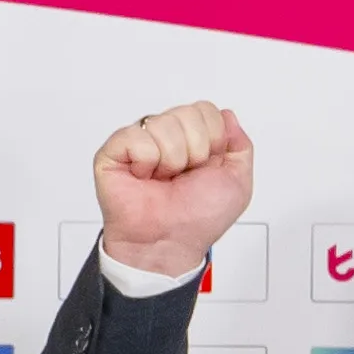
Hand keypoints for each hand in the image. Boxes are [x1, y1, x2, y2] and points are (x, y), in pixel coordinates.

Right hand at [93, 101, 255, 276]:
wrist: (169, 242)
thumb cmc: (197, 219)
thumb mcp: (239, 182)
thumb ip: (240, 145)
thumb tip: (227, 116)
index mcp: (195, 140)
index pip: (206, 110)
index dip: (213, 139)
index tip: (206, 166)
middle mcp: (166, 138)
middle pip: (187, 112)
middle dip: (195, 150)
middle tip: (183, 175)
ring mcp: (139, 143)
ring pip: (163, 123)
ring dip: (171, 159)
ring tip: (162, 179)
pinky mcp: (113, 152)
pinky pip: (135, 137)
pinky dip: (146, 162)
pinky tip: (144, 177)